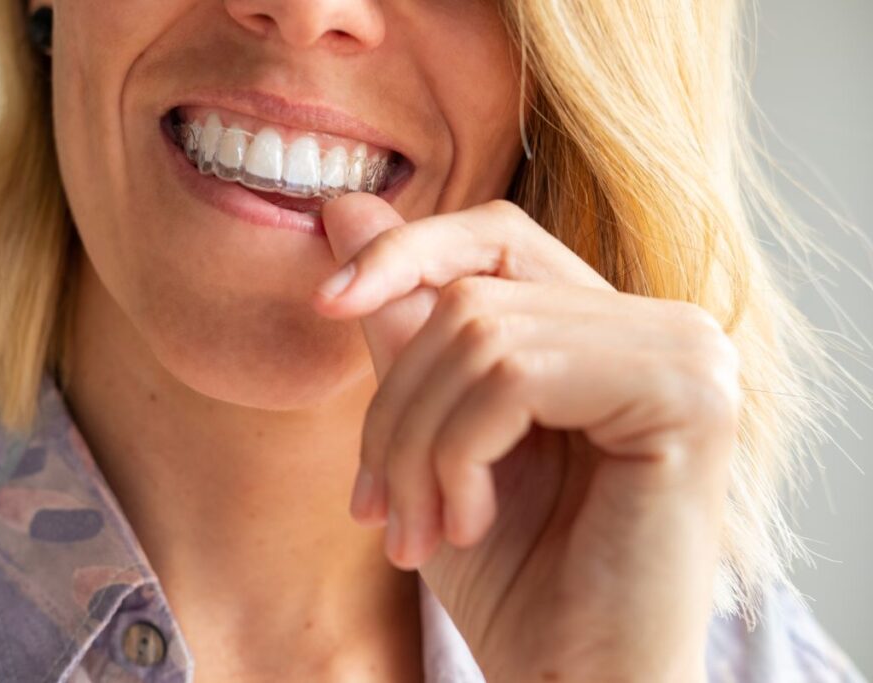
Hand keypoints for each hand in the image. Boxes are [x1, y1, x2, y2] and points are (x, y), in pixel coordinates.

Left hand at [311, 193, 739, 682]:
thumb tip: (347, 207)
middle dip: (396, 405)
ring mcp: (687, 354)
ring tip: (418, 530)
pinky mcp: (686, 395)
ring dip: (417, 445)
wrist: (576, 681)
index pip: (497, 236)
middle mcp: (666, 326)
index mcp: (611, 330)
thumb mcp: (432, 435)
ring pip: (481, 334)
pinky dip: (458, 455)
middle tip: (375, 505)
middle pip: (472, 294)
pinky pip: (513, 375)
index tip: (326, 301)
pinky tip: (470, 524)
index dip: (406, 252)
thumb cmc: (514, 577)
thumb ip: (404, 322)